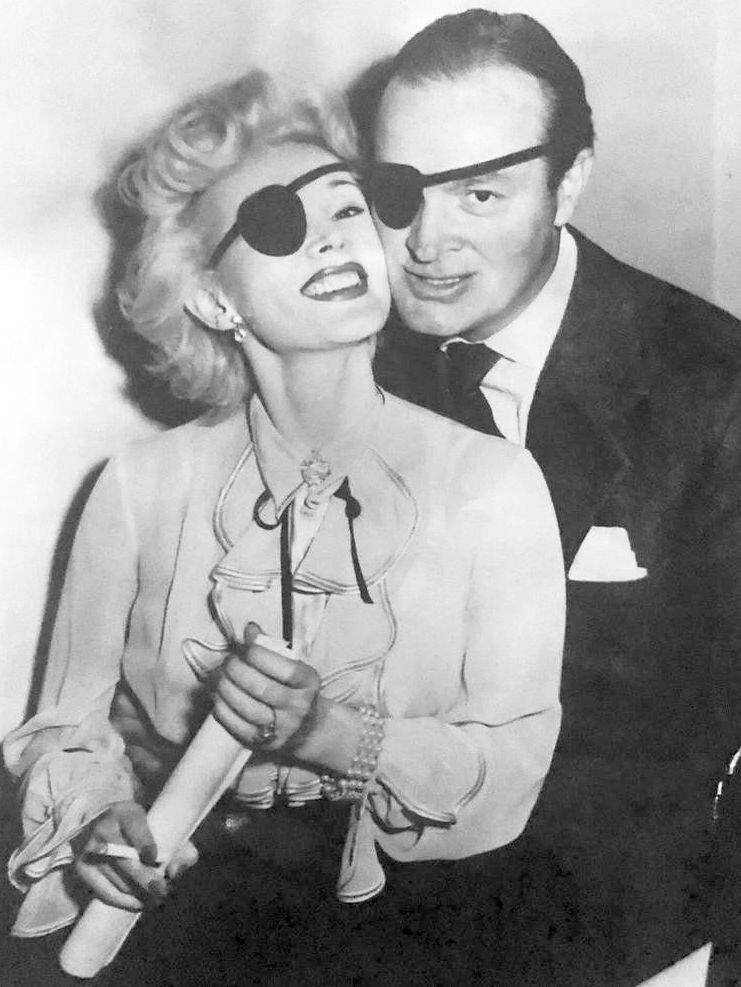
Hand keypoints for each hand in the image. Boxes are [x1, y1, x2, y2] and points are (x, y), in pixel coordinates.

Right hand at [74, 801, 198, 909]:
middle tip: (163, 891)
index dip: (143, 842)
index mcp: (126, 812)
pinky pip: (104, 893)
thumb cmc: (144, 829)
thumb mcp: (163, 828)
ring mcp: (90, 850)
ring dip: (138, 893)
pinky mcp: (82, 869)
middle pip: (125, 860)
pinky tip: (138, 903)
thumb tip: (174, 873)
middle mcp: (104, 829)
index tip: (154, 857)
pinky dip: (123, 901)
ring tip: (156, 898)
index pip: (134, 826)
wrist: (106, 823)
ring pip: (117, 879)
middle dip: (146, 879)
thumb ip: (180, 848)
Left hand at [213, 623, 320, 752]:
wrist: (306, 727)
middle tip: (227, 663)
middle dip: (237, 671)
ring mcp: (283, 728)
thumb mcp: (291, 665)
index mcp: (308, 683)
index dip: (259, 656)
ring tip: (218, 678)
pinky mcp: (266, 743)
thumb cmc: (293, 688)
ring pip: (248, 708)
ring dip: (226, 689)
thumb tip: (249, 629)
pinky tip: (218, 697)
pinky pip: (239, 727)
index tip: (244, 648)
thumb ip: (270, 647)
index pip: (285, 669)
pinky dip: (224, 710)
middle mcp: (299, 706)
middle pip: (262, 688)